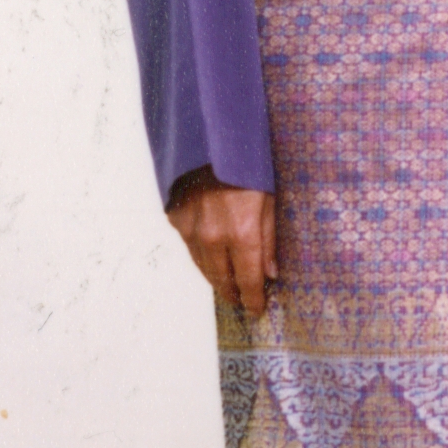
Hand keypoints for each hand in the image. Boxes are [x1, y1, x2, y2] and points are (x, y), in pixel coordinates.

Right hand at [167, 171, 276, 315]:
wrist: (208, 139)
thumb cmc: (246, 167)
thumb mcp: (269, 200)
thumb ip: (268, 240)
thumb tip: (271, 273)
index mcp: (242, 233)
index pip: (248, 280)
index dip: (253, 299)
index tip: (257, 309)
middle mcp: (214, 237)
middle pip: (223, 279)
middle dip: (233, 293)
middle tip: (241, 300)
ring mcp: (191, 230)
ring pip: (203, 267)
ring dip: (216, 278)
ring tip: (227, 286)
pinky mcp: (177, 219)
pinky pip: (190, 247)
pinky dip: (201, 255)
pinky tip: (210, 256)